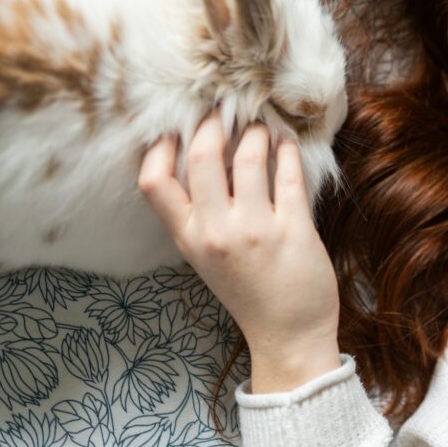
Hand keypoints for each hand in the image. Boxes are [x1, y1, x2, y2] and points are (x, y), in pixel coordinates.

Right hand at [138, 112, 340, 392]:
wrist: (288, 335)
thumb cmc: (249, 292)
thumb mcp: (206, 257)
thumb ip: (198, 214)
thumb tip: (203, 155)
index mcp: (188, 238)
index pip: (153, 182)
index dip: (160, 147)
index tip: (175, 127)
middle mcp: (216, 231)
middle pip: (202, 155)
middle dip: (213, 122)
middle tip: (225, 111)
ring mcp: (256, 230)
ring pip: (249, 156)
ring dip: (256, 131)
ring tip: (261, 126)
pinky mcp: (294, 229)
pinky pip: (289, 174)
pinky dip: (288, 151)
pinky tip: (288, 144)